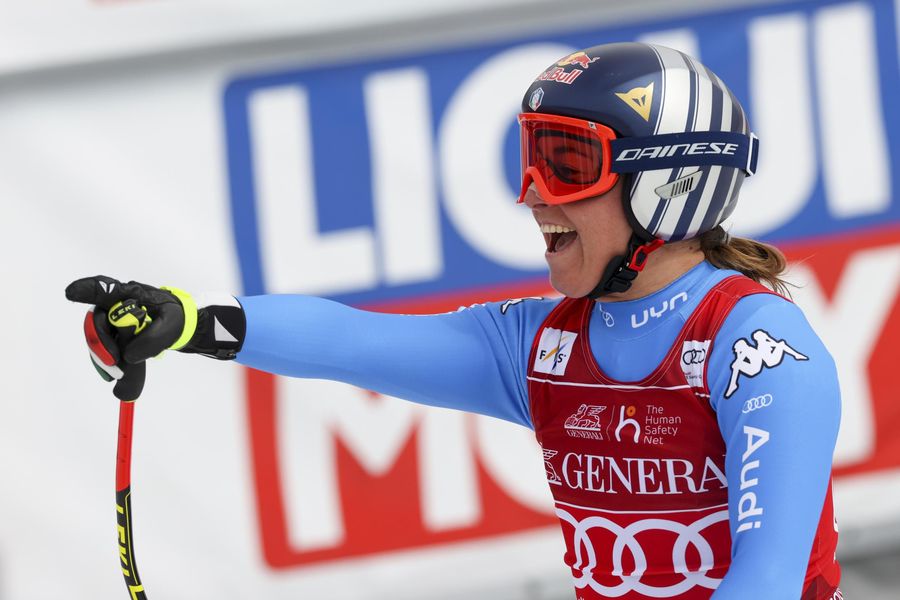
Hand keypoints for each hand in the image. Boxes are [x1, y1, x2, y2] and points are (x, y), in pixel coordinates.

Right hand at [66, 276, 190, 363]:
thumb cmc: (173, 317)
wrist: (177, 324)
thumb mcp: (171, 326)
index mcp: (130, 294)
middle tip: (113, 361)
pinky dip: (105, 360)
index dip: (87, 289)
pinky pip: (101, 347)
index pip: (106, 289)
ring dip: (102, 355)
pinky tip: (113, 372)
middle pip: (97, 320)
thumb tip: (128, 355)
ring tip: (117, 373)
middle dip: (100, 342)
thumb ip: (152, 339)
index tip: (71, 292)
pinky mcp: (112, 334)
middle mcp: (115, 305)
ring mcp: (111, 320)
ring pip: (96, 336)